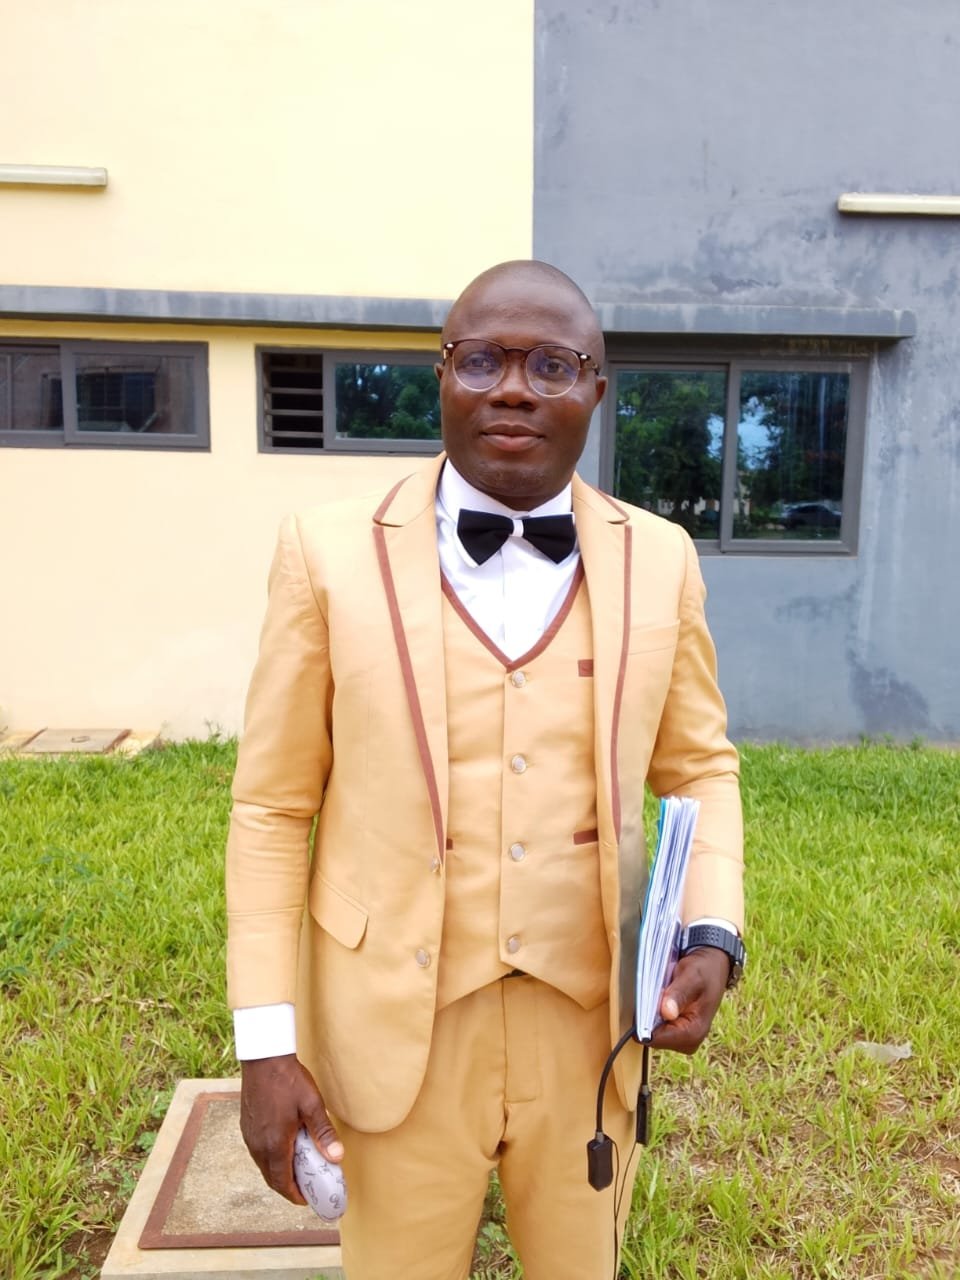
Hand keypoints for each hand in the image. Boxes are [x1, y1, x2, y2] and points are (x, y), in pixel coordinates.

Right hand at [239, 1053, 342, 1204]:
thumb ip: (323, 1133)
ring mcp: (250, 1136)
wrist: (263, 1058)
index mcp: (274, 1144)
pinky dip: (270, 1159)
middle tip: (305, 1187)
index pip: (282, 1182)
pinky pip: (258, 1152)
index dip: (294, 1194)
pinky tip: (283, 1148)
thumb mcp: (312, 1105)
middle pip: (271, 1178)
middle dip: (287, 1186)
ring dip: (278, 1172)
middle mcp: (258, 1145)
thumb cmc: (288, 1080)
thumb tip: (337, 1157)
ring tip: (297, 1168)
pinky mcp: (246, 1126)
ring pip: (263, 1166)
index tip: (306, 1199)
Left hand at [649, 947, 728, 1053]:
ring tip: (660, 992)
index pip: (657, 1038)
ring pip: (650, 1029)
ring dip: (649, 1011)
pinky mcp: (674, 1031)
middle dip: (647, 1014)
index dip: (644, 1021)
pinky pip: (653, 1024)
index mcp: (693, 1033)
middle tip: (655, 992)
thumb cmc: (704, 972)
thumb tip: (667, 1013)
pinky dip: (651, 1010)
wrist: (712, 968)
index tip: (643, 1001)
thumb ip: (678, 994)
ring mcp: (680, 1038)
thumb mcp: (692, 977)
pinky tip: (660, 997)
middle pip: (652, 1035)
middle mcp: (687, 1041)